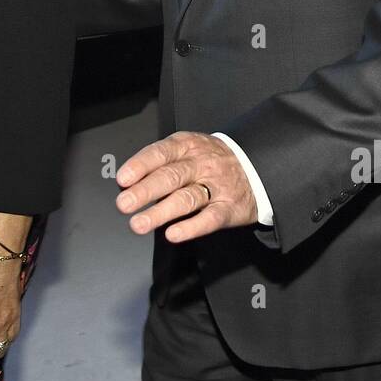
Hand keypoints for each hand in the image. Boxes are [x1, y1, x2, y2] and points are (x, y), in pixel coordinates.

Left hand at [115, 131, 256, 241]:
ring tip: (139, 224)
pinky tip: (173, 234)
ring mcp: (216, 186)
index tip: (123, 179)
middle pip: (171, 177)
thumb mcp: (188, 149)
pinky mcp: (229, 208)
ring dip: (160, 212)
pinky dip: (191, 227)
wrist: (257, 166)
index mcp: (187, 146)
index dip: (140, 165)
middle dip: (145, 191)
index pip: (161, 153)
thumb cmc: (211, 160)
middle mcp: (201, 164)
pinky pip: (210, 218)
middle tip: (124, 204)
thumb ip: (160, 163)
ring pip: (187, 198)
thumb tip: (127, 183)